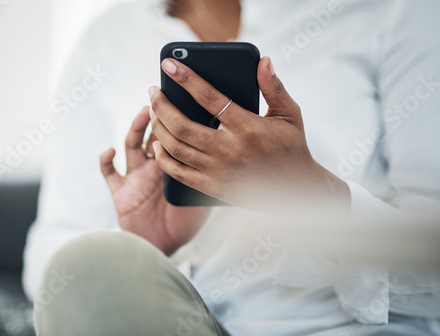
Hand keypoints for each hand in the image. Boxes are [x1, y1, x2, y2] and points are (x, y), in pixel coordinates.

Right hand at [100, 107, 210, 254]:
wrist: (163, 247)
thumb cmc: (185, 224)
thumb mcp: (202, 198)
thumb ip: (209, 178)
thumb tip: (228, 157)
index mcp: (173, 165)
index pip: (174, 137)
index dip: (176, 121)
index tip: (184, 102)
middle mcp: (154, 166)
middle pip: (152, 134)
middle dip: (157, 117)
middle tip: (163, 99)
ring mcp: (136, 176)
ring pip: (132, 145)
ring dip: (136, 128)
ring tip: (145, 113)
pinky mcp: (120, 190)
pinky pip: (109, 172)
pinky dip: (106, 159)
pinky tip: (110, 150)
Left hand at [148, 57, 349, 213]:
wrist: (294, 189)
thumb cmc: (291, 148)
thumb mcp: (289, 115)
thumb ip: (274, 87)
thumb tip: (263, 61)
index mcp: (247, 127)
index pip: (209, 97)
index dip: (186, 79)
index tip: (168, 64)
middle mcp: (229, 149)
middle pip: (182, 125)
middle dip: (161, 104)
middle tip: (153, 91)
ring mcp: (218, 171)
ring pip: (176, 147)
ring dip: (158, 127)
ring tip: (153, 112)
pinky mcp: (212, 187)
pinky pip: (178, 173)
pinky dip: (163, 158)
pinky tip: (156, 144)